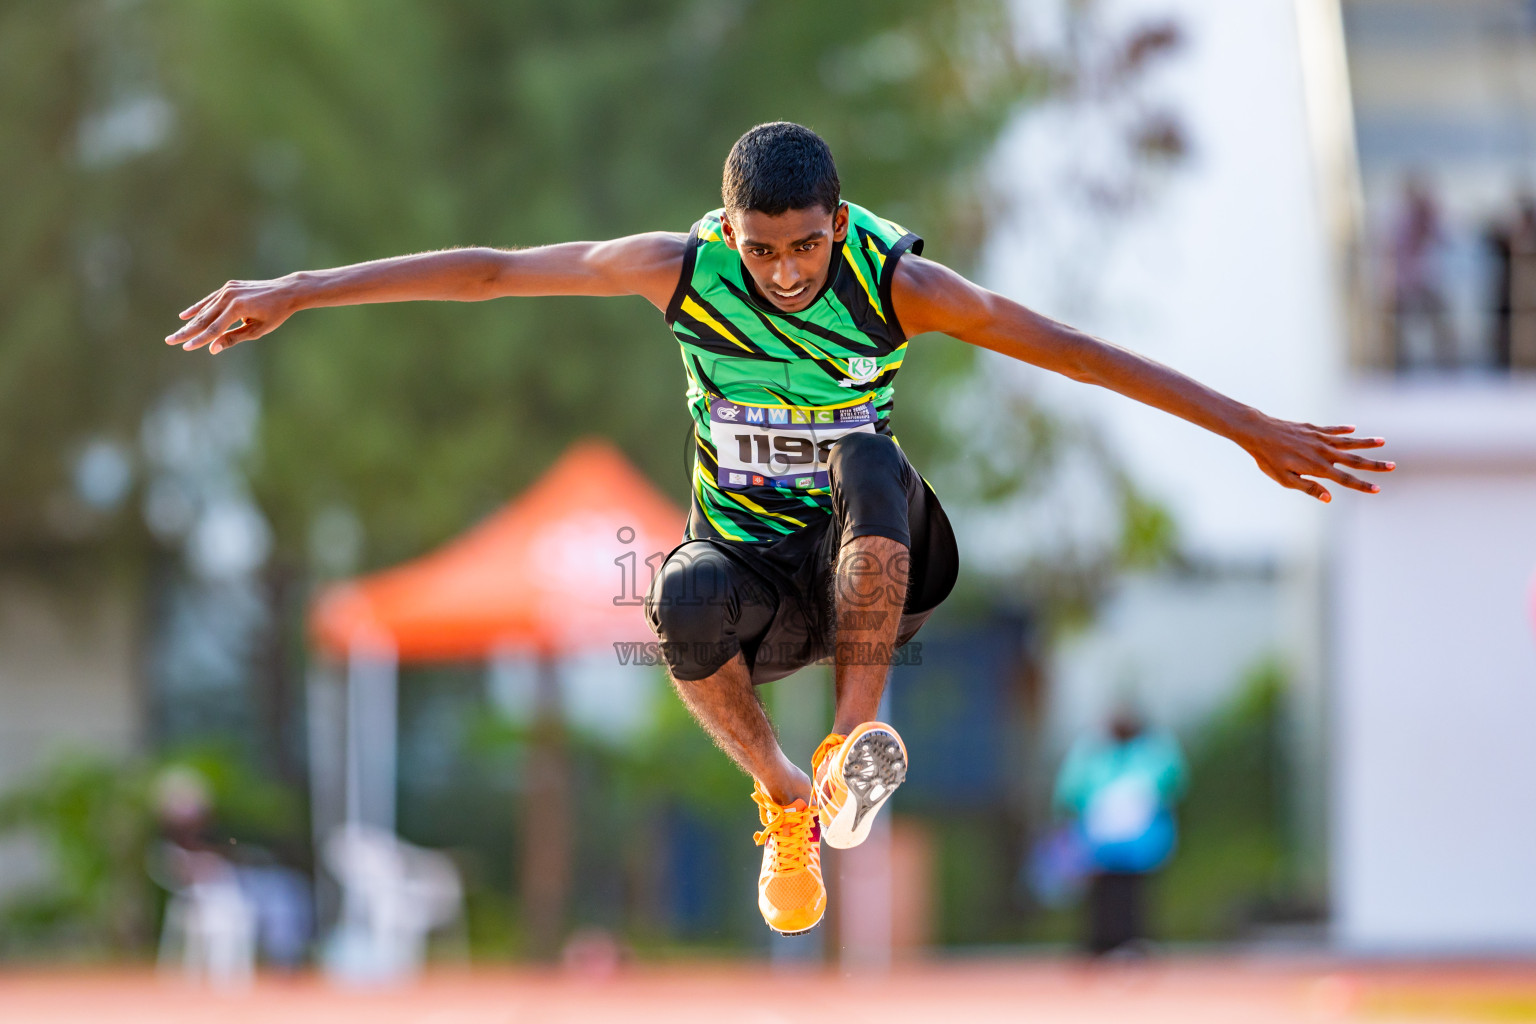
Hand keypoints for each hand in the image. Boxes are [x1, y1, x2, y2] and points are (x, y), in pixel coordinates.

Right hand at [164, 277, 298, 353]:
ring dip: (190, 323)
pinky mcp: (229, 287)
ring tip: (176, 333)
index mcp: (238, 308)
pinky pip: (210, 300)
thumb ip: (234, 338)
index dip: (199, 340)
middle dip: (187, 332)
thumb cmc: (275, 314)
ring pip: (205, 310)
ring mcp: (228, 290)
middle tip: (170, 341)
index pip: (214, 329)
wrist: (286, 291)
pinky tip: (184, 316)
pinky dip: (198, 308)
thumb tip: (212, 348)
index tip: (185, 348)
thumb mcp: (257, 330)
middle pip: (204, 319)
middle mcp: (229, 296)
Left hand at [1241, 417, 1393, 502]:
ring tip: (1382, 441)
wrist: (1258, 432)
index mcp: (1318, 468)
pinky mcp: (1312, 429)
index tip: (1378, 489)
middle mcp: (1323, 452)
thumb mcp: (1285, 479)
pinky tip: (1353, 428)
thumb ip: (1308, 488)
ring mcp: (1319, 438)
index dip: (1362, 485)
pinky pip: (1332, 429)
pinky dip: (1343, 429)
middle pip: (1354, 460)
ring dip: (1366, 442)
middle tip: (1393, 466)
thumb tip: (1329, 498)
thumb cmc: (1269, 459)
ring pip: (1348, 441)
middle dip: (1374, 464)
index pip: (1346, 479)